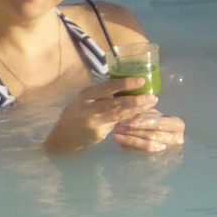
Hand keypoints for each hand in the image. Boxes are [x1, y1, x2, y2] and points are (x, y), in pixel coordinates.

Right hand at [45, 79, 161, 151]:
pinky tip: (142, 115)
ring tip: (151, 103)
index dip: (124, 84)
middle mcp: (89, 109)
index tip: (141, 81)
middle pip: (115, 104)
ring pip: (119, 116)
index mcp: (85, 95)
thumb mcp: (86, 98)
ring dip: (137, 110)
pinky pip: (118, 125)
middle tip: (153, 96)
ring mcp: (94, 124)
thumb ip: (102, 92)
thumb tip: (128, 83)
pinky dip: (131, 119)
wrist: (64, 136)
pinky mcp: (99, 134)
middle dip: (136, 100)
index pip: (106, 88)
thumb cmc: (78, 111)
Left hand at [111, 109, 184, 153]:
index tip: (130, 121)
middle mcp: (176, 139)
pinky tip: (120, 142)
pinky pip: (143, 154)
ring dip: (130, 140)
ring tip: (116, 134)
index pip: (160, 124)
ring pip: (148, 146)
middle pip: (153, 136)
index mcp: (177, 125)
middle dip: (134, 131)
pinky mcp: (158, 158)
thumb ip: (145, 113)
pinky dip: (130, 147)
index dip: (145, 123)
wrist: (161, 134)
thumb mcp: (152, 114)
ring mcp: (168, 150)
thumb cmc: (155, 120)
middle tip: (118, 127)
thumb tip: (134, 113)